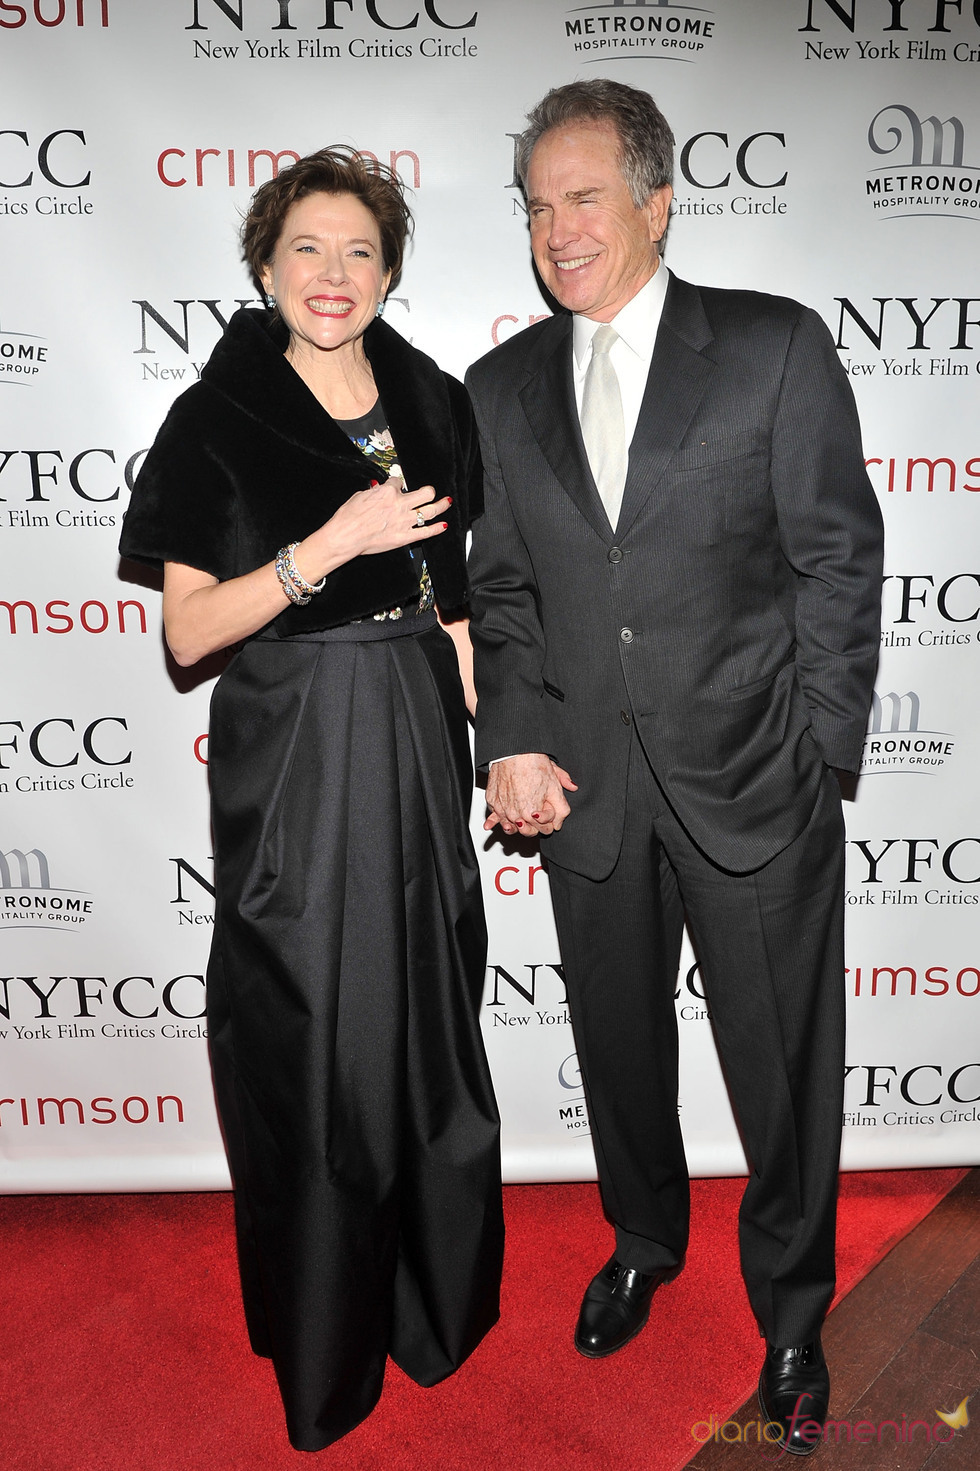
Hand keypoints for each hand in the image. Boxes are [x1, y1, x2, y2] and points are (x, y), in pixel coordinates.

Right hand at [296, 475, 449, 580]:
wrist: (346, 536)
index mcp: (387, 492)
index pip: (399, 482)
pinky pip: (426, 532)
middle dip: (428, 491)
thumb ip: (373, 493)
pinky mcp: (405, 537)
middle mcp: (399, 504)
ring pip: (430, 510)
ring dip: (441, 506)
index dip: (398, 485)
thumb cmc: (348, 517)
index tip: (397, 488)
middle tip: (429, 492)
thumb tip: (377, 490)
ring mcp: (404, 521)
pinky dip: (436, 529)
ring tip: (446, 502)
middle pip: (424, 492)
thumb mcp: (359, 496)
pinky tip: (443, 526)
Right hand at [485, 753, 576, 836]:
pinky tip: (491, 824)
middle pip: (529, 832)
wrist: (514, 752)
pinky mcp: (492, 802)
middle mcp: (515, 815)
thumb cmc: (533, 765)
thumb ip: (562, 808)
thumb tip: (560, 821)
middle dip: (536, 825)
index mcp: (532, 814)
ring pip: (511, 828)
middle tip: (539, 813)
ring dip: (517, 825)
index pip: (546, 830)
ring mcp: (502, 810)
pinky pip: (494, 817)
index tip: (549, 810)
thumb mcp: (555, 786)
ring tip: (521, 820)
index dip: (551, 820)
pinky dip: (495, 820)